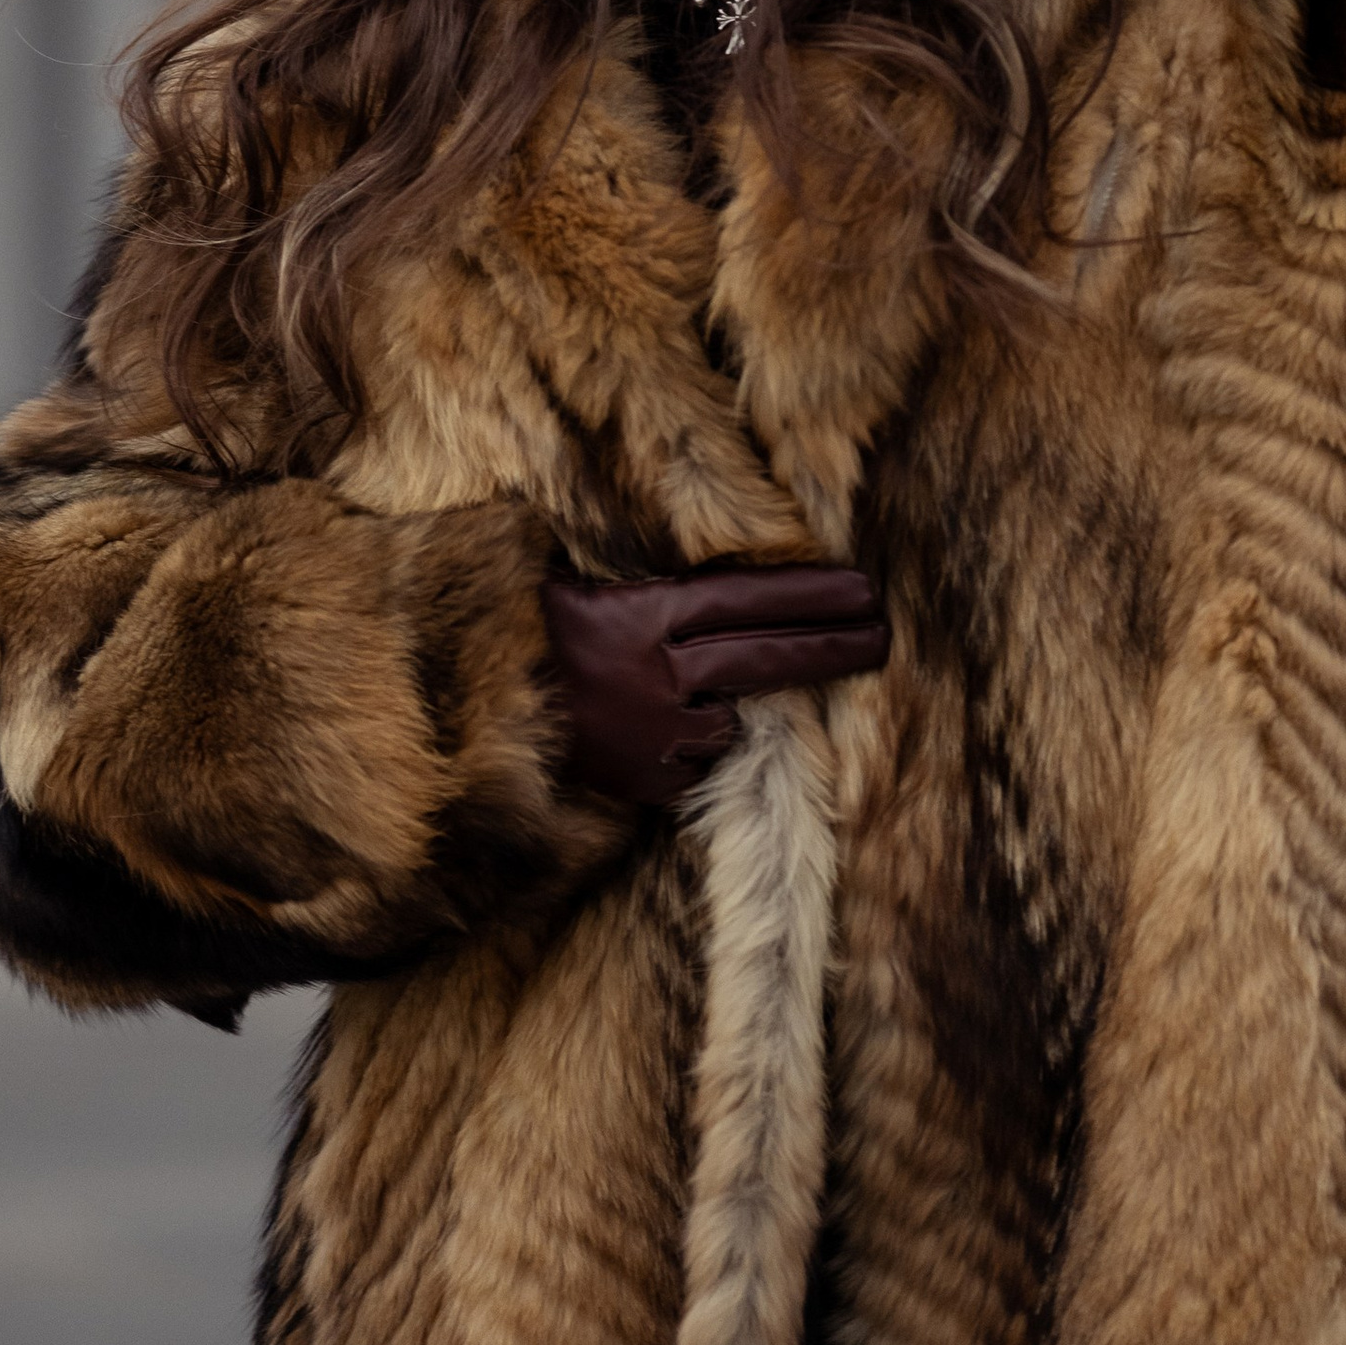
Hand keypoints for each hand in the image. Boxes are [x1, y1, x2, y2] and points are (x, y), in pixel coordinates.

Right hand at [540, 562, 888, 807]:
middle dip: (831, 645)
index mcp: (645, 616)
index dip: (812, 595)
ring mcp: (654, 732)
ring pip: (729, 720)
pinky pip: (690, 765)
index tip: (865, 589)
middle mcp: (658, 673)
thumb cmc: (524, 635)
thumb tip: (707, 562)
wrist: (461, 718)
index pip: (750, 600)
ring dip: (731, 707)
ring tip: (690, 694)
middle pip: (765, 656)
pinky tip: (655, 733)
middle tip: (884, 634)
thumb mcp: (579, 585)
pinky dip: (688, 749)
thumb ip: (645, 583)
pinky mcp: (642, 782)